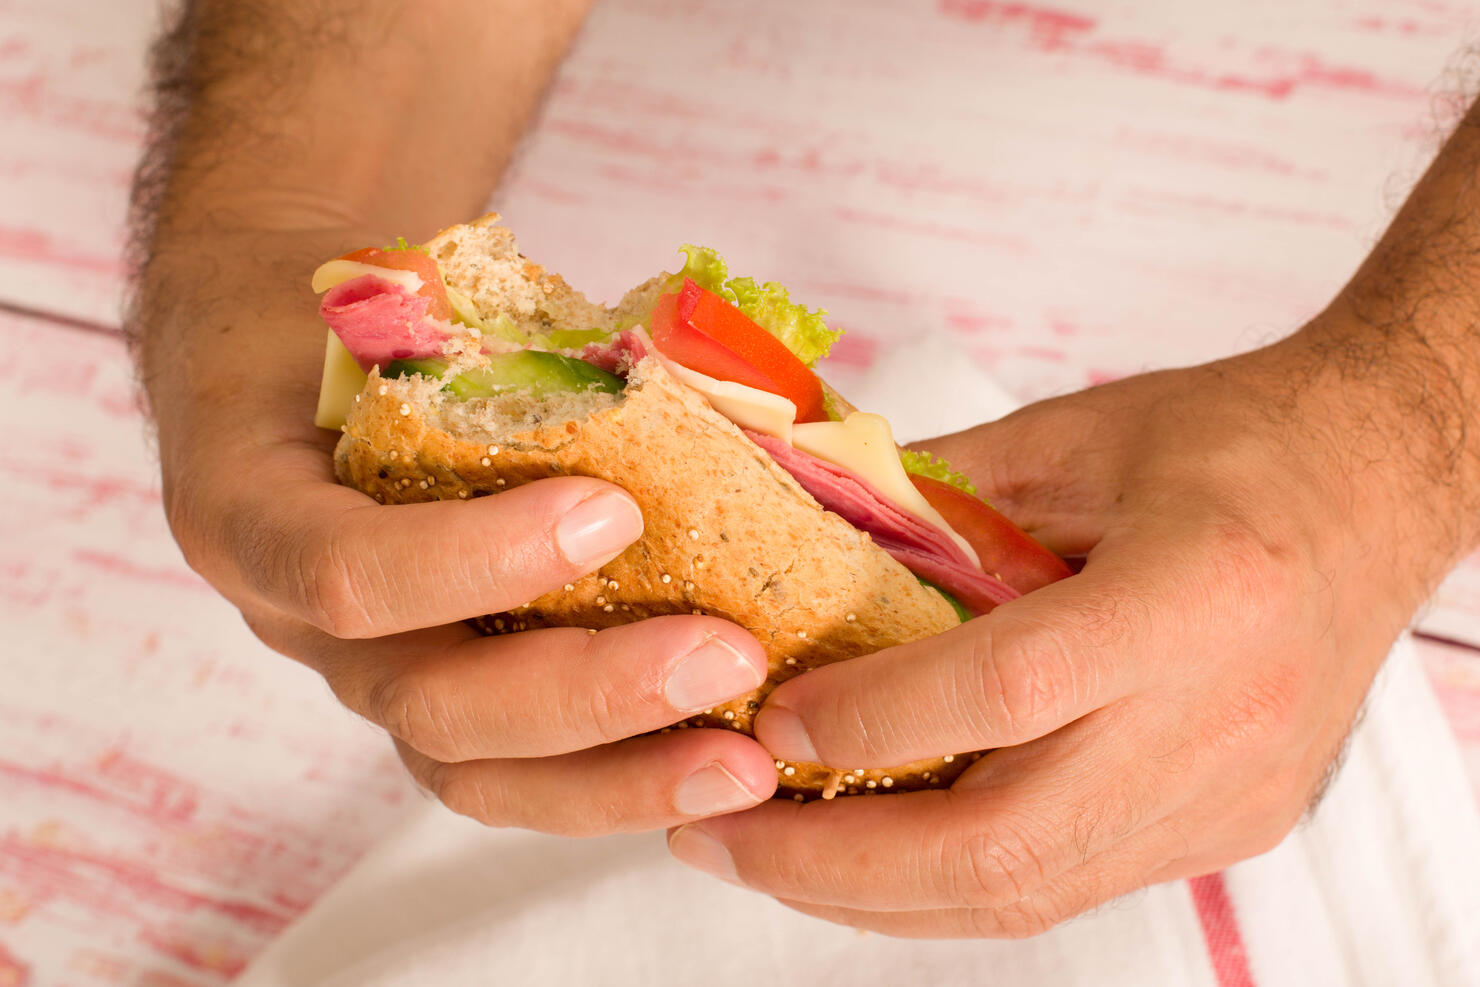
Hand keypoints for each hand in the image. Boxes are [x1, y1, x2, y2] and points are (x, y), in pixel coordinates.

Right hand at [140, 230, 776, 835]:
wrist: (270, 352)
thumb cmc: (330, 310)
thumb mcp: (372, 294)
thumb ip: (490, 335)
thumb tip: (701, 360)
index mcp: (252, 509)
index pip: (344, 571)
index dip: (476, 561)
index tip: (613, 511)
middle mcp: (297, 621)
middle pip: (427, 706)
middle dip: (586, 694)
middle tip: (726, 657)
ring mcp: (365, 674)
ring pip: (471, 772)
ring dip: (616, 778)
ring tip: (742, 765)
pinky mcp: (431, 698)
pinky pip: (512, 771)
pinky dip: (614, 777)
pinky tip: (712, 761)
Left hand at [666, 322, 1453, 935]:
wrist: (1379, 487)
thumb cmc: (1232, 442)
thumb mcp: (1075, 437)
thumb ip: (937, 495)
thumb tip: (797, 535)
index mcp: (1197, 591)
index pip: (1007, 692)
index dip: (871, 718)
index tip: (766, 720)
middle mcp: (1220, 719)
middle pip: (1004, 846)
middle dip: (834, 863)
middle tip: (713, 834)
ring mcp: (1226, 797)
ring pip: (1025, 896)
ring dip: (872, 895)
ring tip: (760, 856)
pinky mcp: (1221, 831)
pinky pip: (1061, 886)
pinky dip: (945, 886)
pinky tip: (865, 855)